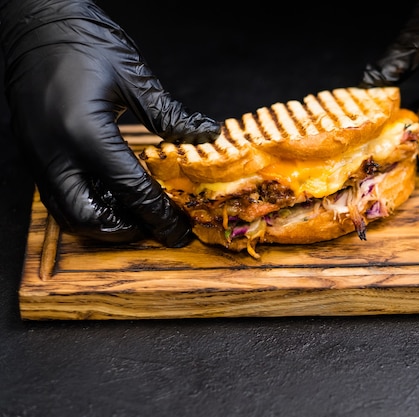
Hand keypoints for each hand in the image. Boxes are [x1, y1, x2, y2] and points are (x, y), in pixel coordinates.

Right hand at [0, 0, 221, 246]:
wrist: (35, 22)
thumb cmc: (82, 40)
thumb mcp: (133, 76)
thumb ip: (170, 114)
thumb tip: (207, 132)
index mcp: (86, 134)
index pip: (131, 191)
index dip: (159, 215)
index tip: (178, 231)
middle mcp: (56, 153)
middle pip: (88, 217)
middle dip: (124, 230)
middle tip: (153, 226)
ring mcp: (39, 155)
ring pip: (67, 212)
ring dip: (102, 221)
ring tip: (134, 214)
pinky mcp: (34, 151)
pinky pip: (57, 194)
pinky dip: (86, 203)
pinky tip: (111, 193)